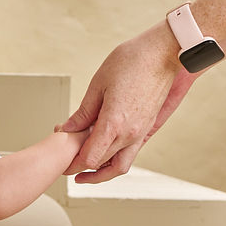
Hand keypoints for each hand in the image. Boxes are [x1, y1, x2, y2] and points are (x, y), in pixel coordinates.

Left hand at [59, 25, 181, 183]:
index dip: (73, 164)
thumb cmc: (133, 61)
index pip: (90, 158)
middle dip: (81, 166)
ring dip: (101, 172)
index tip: (62, 162)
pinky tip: (103, 153)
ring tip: (85, 170)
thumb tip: (69, 128)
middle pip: (101, 164)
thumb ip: (84, 112)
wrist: (163, 53)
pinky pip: (130, 154)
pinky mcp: (147, 128)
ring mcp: (140, 132)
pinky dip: (114, 160)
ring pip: (119, 166)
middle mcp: (130, 133)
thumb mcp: (99, 84)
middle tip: (66, 162)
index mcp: (114, 123)